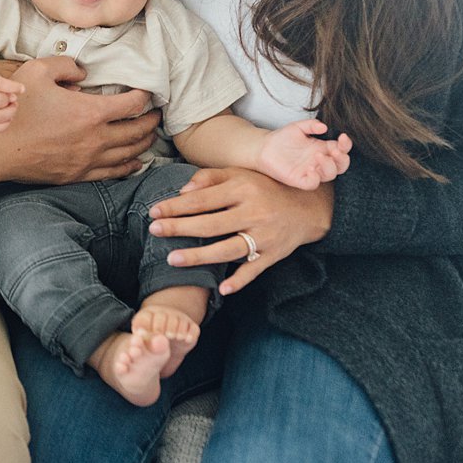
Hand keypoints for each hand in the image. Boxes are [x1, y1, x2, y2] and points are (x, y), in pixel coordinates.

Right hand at [0, 56, 159, 184]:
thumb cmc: (15, 108)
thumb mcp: (37, 71)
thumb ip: (66, 65)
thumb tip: (83, 72)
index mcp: (90, 112)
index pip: (131, 104)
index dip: (144, 96)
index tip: (147, 91)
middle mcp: (95, 139)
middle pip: (136, 131)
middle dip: (151, 121)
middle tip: (157, 114)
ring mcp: (87, 161)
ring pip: (128, 155)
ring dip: (144, 144)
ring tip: (150, 135)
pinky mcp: (76, 175)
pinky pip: (112, 174)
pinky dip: (128, 167)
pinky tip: (134, 163)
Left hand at [148, 167, 332, 295]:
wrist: (309, 206)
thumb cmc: (265, 187)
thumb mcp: (241, 174)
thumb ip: (211, 178)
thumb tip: (183, 190)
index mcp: (243, 189)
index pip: (202, 199)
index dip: (176, 206)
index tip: (153, 212)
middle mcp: (254, 212)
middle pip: (210, 224)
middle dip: (179, 229)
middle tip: (154, 231)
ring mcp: (265, 235)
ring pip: (228, 249)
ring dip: (199, 257)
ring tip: (172, 259)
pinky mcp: (274, 253)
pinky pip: (255, 269)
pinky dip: (240, 280)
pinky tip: (222, 288)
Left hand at [257, 119, 351, 189]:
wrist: (263, 147)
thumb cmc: (282, 138)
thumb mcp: (298, 127)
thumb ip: (311, 125)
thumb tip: (324, 127)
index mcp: (322, 148)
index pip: (342, 149)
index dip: (346, 145)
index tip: (343, 136)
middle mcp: (319, 161)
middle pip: (341, 165)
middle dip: (342, 158)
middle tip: (334, 150)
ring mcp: (310, 171)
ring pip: (330, 175)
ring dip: (329, 166)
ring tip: (318, 155)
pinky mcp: (299, 179)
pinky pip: (312, 184)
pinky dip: (315, 178)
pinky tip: (310, 168)